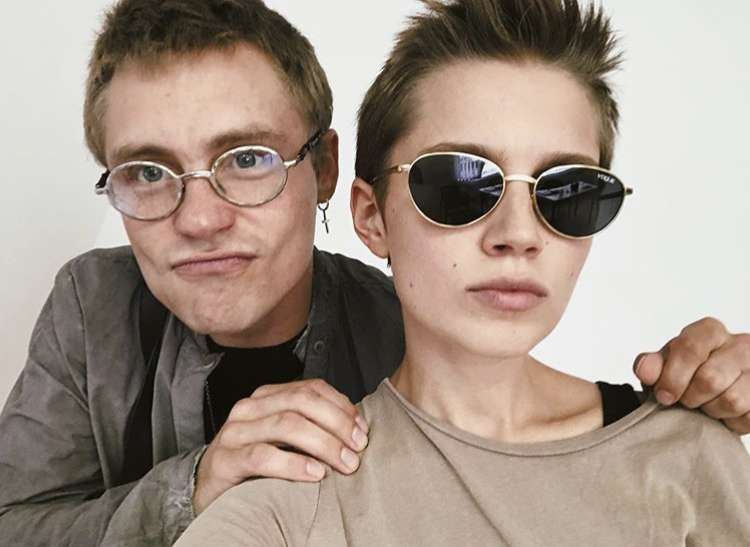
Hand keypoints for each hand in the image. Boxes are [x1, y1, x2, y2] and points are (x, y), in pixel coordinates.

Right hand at [193, 379, 368, 514]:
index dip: (341, 406)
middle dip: (337, 424)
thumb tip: (356, 430)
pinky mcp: (225, 460)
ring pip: (287, 424)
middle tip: (357, 449)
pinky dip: (294, 464)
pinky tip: (314, 474)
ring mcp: (235, 432)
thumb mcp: (283, 439)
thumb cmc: (252, 465)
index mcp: (267, 397)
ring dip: (323, 444)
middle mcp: (250, 408)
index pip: (311, 388)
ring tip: (344, 463)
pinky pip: (263, 456)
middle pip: (302, 402)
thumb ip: (312, 427)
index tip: (362, 430)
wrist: (207, 489)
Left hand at [633, 317, 749, 433]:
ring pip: (731, 400)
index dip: (673, 377)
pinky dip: (729, 422)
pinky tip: (723, 412)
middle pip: (710, 379)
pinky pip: (747, 417)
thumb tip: (645, 370)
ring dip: (710, 410)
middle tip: (685, 400)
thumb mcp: (665, 364)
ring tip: (706, 404)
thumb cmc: (686, 372)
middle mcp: (741, 345)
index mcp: (710, 331)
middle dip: (690, 397)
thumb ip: (651, 365)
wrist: (712, 388)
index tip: (663, 395)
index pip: (690, 348)